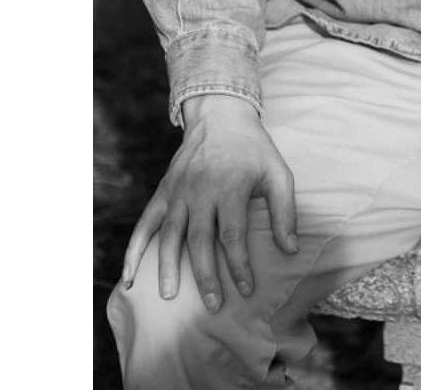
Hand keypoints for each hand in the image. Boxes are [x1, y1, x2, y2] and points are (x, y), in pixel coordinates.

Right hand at [120, 93, 298, 312]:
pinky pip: (144, 224)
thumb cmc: (254, 150)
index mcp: (231, 186)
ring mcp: (178, 191)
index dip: (239, 265)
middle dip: (205, 275)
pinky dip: (134, 250)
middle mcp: (201, 190)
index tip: (246, 289)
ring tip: (169, 295)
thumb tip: (291, 249)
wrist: (220, 116)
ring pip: (170, 235)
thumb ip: (285, 211)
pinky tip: (130, 277)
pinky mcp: (163, 191)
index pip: (233, 234)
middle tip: (213, 305)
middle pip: (200, 239)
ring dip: (168, 267)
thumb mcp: (278, 172)